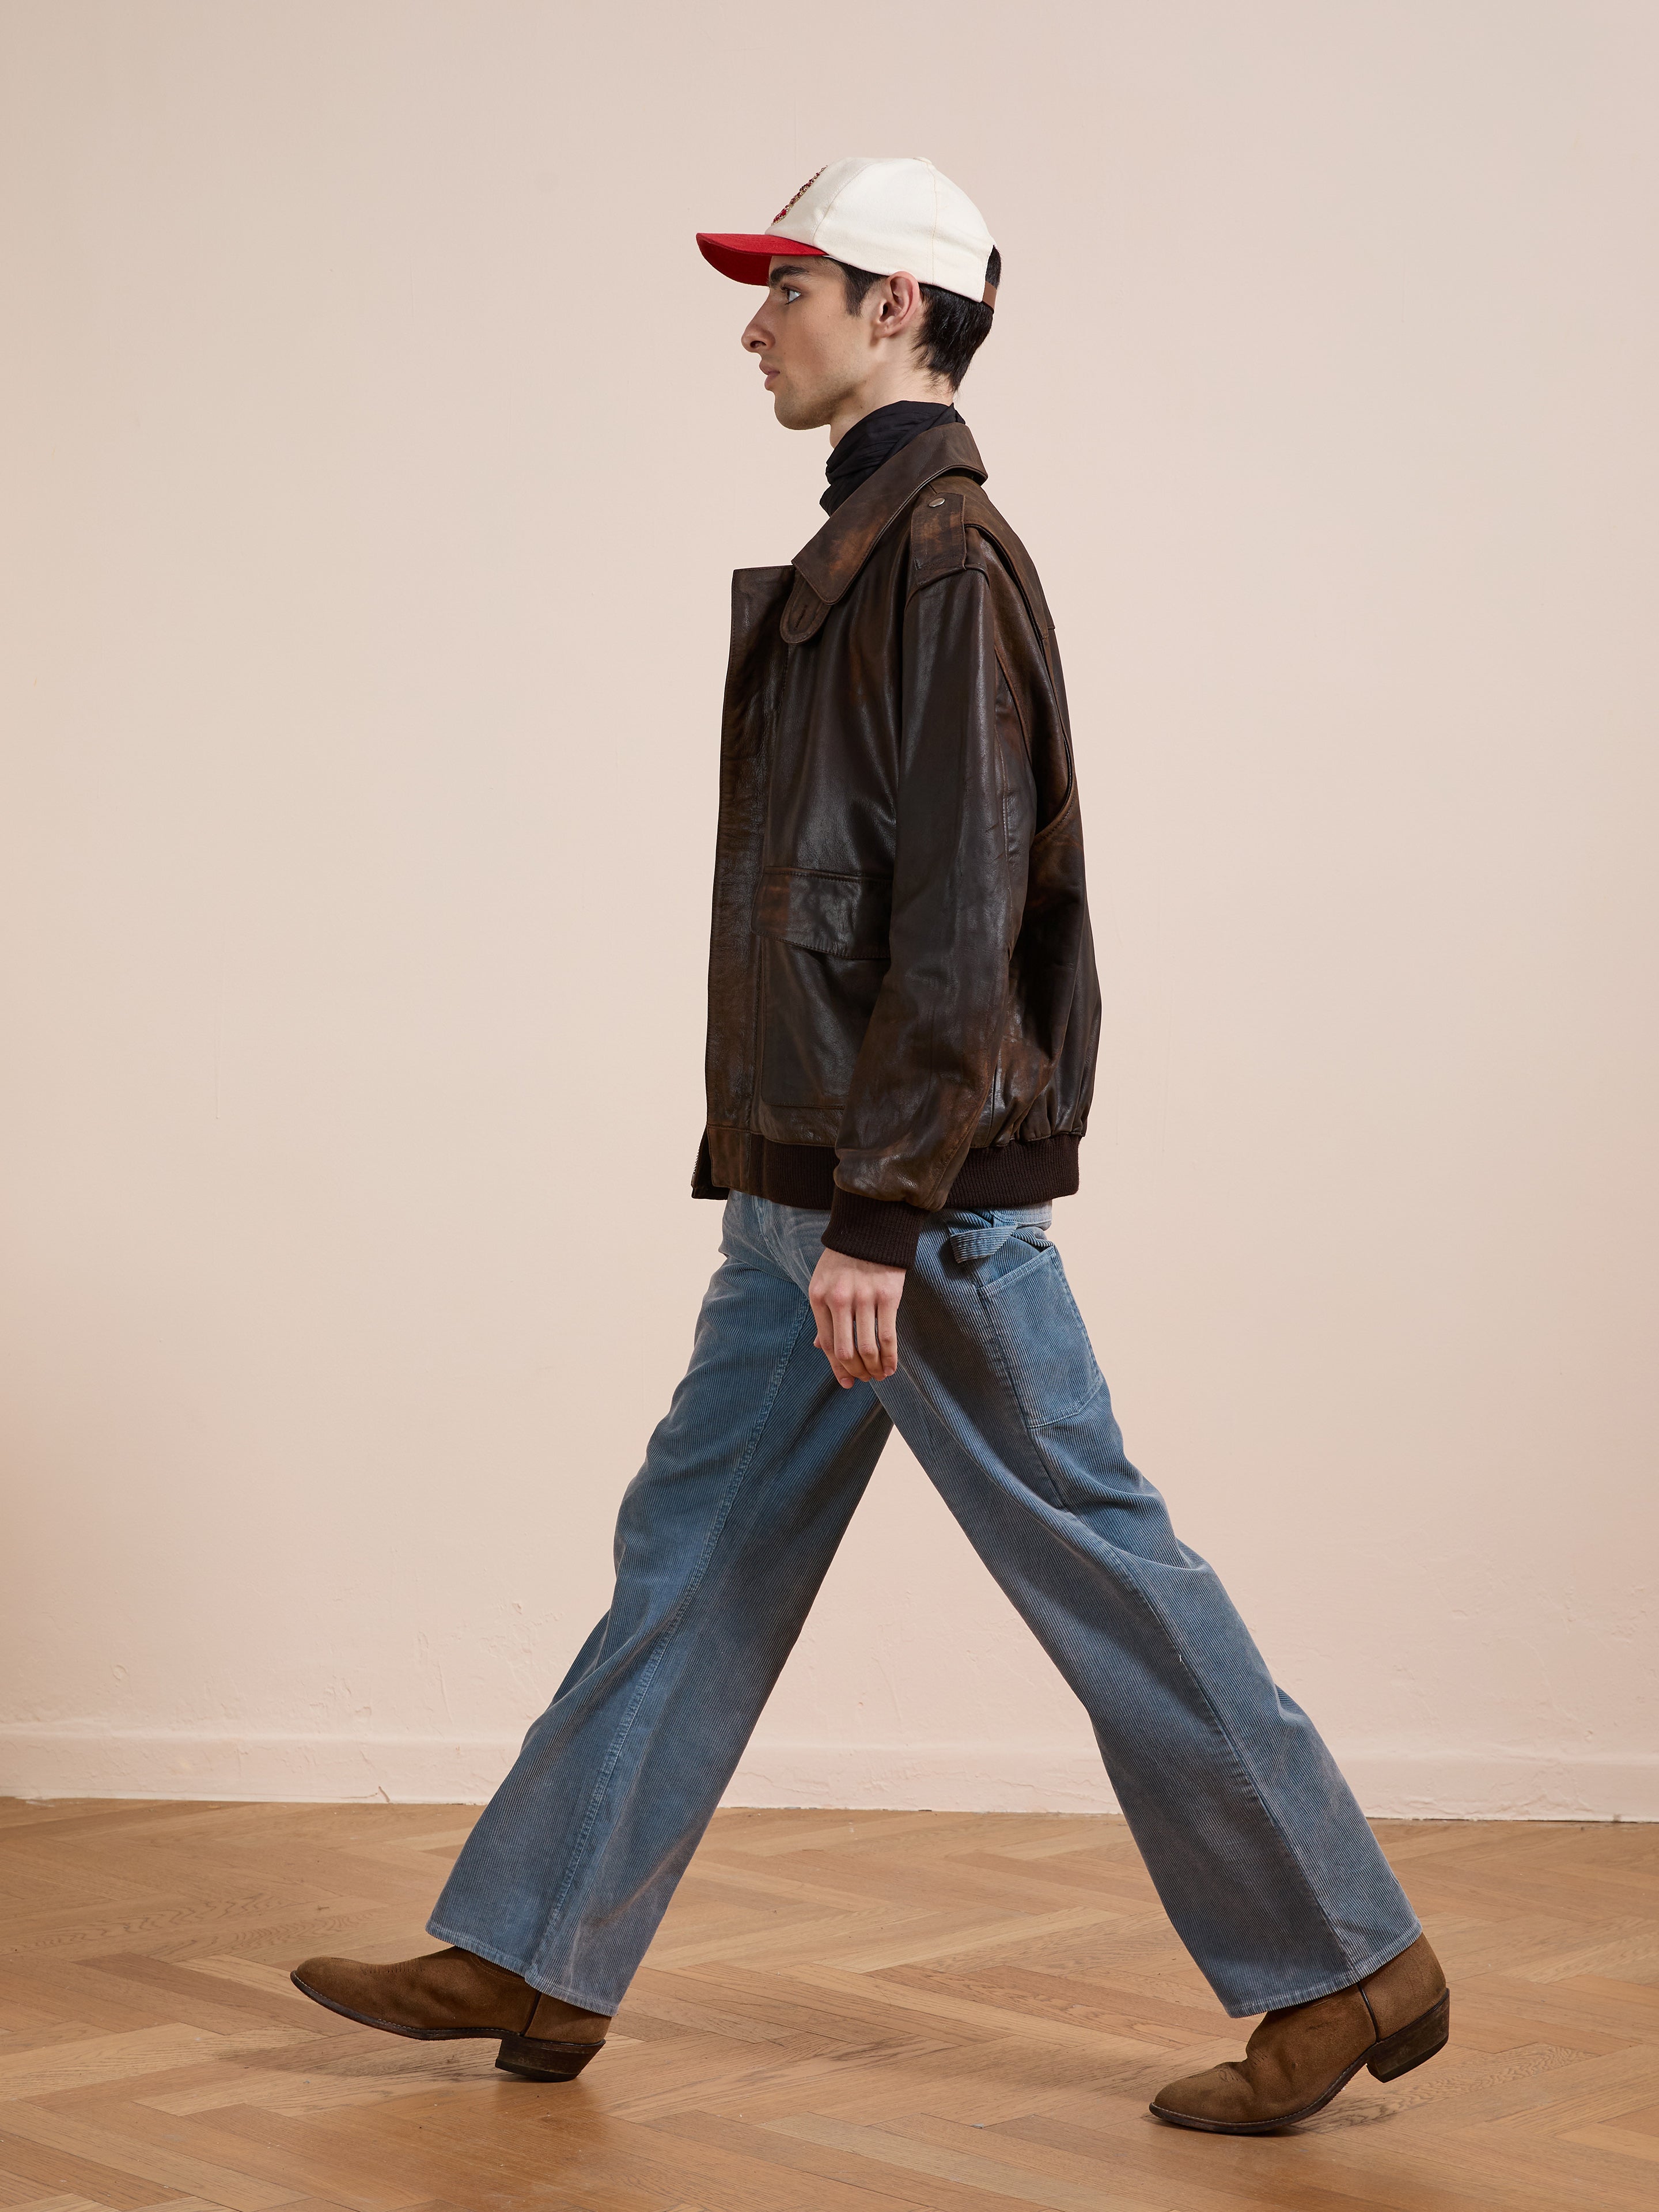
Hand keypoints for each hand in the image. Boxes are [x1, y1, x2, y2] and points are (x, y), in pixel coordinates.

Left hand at [808, 1247, 904, 1386]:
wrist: (870, 1229)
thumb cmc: (844, 1259)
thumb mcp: (823, 1283)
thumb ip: (823, 1316)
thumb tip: (820, 1349)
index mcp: (819, 1297)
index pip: (827, 1343)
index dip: (837, 1368)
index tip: (847, 1382)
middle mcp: (839, 1300)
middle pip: (845, 1350)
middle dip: (856, 1372)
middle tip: (865, 1379)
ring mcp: (864, 1298)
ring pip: (867, 1347)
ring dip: (873, 1368)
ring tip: (879, 1375)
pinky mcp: (888, 1296)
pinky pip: (887, 1336)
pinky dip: (890, 1357)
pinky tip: (891, 1366)